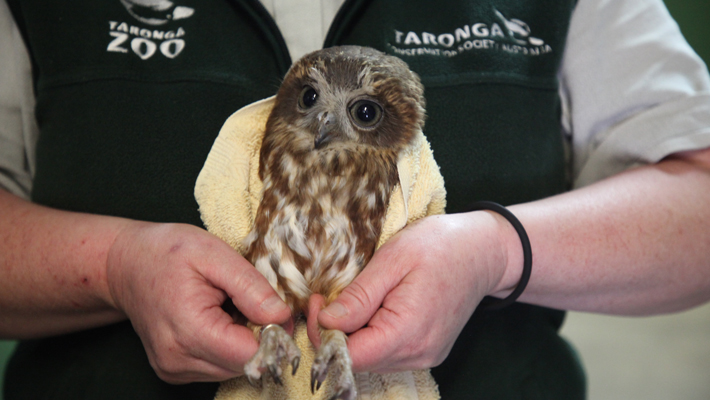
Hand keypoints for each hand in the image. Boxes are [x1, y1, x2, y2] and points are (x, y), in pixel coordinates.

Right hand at [106, 222, 290, 382]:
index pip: (252, 355)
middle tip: (248, 301)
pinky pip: (217, 367)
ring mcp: (173, 369)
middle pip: (246, 365)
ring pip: (234, 368)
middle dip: (259, 336)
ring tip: (227, 308)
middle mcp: (178, 359)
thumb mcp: (213, 253)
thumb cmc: (166, 253)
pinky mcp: (174, 371)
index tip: (272, 306)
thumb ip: (251, 287)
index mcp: (189, 330)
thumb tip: (282, 316)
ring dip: (242, 341)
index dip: (273, 333)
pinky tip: (216, 320)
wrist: (124, 265)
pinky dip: (226, 346)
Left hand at [315, 212, 520, 372]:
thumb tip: (326, 322)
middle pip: (357, 360)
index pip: (348, 355)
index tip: (316, 301)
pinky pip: (386, 353)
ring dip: (352, 334)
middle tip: (326, 297)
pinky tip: (372, 309)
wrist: (484, 251)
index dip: (322, 333)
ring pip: (370, 359)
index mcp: (408, 333)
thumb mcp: (393, 259)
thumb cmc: (440, 246)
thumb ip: (358, 296)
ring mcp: (425, 356)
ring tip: (352, 299)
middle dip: (334, 332)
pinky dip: (370, 335)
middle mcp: (418, 354)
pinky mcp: (427, 352)